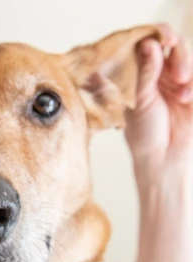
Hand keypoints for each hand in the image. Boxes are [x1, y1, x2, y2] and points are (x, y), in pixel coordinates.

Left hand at [125, 25, 192, 188]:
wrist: (162, 159)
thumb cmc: (143, 134)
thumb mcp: (140, 100)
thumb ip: (146, 72)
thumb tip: (148, 43)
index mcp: (139, 75)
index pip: (147, 46)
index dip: (155, 37)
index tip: (161, 40)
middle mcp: (159, 76)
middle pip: (173, 48)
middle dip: (176, 55)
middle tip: (176, 72)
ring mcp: (178, 83)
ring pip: (187, 60)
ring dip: (187, 69)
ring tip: (182, 90)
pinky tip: (187, 99)